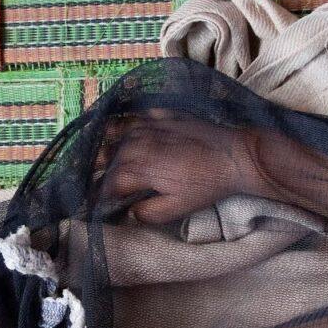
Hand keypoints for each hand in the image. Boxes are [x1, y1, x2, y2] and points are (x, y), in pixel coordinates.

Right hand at [100, 113, 263, 224]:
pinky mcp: (164, 115)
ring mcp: (150, 125)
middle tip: (91, 181)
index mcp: (137, 168)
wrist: (236, 155)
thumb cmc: (207, 184)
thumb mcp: (177, 208)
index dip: (96, 198)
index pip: (106, 185)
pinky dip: (125, 122)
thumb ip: (147, 212)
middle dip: (95, 170)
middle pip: (104, 156)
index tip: (91, 207)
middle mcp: (137, 142)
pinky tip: (124, 128)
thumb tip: (130, 213)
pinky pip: (136, 115)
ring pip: (114, 131)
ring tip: (101, 154)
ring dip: (105, 144)